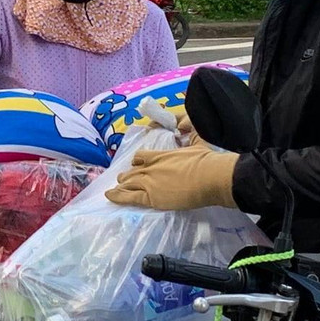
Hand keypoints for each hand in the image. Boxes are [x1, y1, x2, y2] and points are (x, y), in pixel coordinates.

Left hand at [105, 146, 237, 210]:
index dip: (137, 161)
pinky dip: (118, 196)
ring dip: (122, 185)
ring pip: (128, 183)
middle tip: (122, 178)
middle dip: (127, 175)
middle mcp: (151, 167)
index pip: (141, 156)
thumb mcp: (196, 142)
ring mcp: (149, 182)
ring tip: (114, 189)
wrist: (209, 177)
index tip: (135, 164)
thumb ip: (190, 133)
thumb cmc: (206, 161)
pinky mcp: (151, 197)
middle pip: (132, 171)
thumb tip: (185, 122)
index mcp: (160, 155)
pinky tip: (109, 196)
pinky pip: (129, 197)